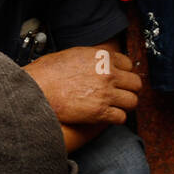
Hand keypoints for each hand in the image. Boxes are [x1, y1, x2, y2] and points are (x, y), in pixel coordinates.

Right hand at [23, 47, 141, 125]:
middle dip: (129, 90)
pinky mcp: (101, 112)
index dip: (124, 73)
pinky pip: (121, 117)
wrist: (38, 89)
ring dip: (125, 105)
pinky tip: (108, 117)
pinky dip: (116, 118)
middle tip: (122, 95)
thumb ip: (92, 59)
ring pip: (132, 102)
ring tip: (116, 107)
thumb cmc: (49, 73)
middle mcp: (108, 74)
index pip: (128, 64)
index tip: (120, 79)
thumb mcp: (73, 55)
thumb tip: (99, 64)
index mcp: (102, 57)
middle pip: (135, 84)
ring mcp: (106, 93)